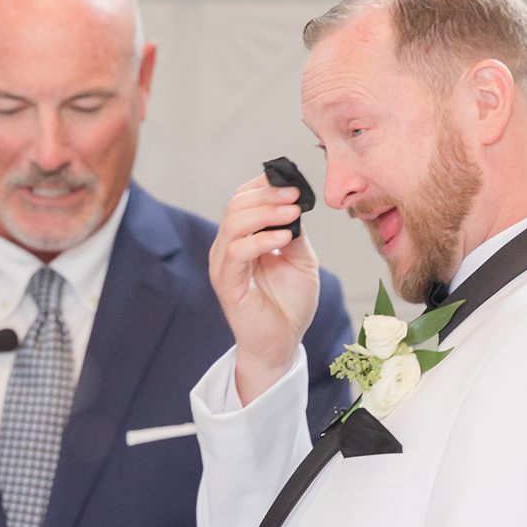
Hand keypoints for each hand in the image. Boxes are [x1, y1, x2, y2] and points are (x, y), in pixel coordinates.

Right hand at [207, 175, 319, 404]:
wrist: (282, 343)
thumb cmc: (289, 304)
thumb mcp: (301, 260)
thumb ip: (295, 234)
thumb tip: (295, 206)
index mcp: (243, 237)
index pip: (244, 199)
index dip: (264, 185)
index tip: (292, 182)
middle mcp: (228, 247)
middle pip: (236, 205)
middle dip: (267, 195)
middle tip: (295, 196)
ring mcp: (224, 264)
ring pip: (233, 223)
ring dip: (265, 212)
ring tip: (292, 212)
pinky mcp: (226, 283)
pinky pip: (236, 251)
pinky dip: (260, 239)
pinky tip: (282, 237)